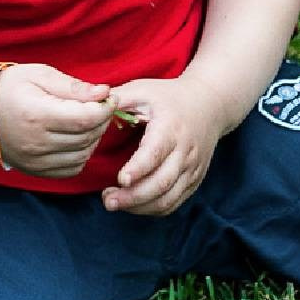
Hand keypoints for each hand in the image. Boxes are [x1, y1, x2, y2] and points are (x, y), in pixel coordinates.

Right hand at [0, 64, 113, 178]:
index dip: (105, 108)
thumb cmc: (9, 87)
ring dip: (94, 138)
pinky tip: (77, 139)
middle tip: (100, 106)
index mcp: (38, 115)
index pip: (86, 118)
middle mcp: (37, 143)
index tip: (108, 97)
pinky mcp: (34, 170)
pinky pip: (70, 169)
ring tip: (87, 121)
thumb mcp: (40, 75)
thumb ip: (73, 87)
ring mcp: (35, 160)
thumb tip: (104, 93)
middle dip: (102, 120)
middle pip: (87, 137)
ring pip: (82, 155)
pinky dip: (81, 155)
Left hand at [102, 79, 225, 215]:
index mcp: (171, 126)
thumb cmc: (169, 98)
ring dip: (140, 207)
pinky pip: (174, 203)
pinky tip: (133, 204)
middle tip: (107, 200)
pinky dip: (152, 209)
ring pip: (168, 198)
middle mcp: (185, 151)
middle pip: (162, 182)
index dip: (138, 168)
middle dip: (133, 197)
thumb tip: (90, 108)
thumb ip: (117, 99)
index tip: (120, 180)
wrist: (210, 105)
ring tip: (114, 203)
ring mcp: (192, 168)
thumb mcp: (143, 90)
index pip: (156, 152)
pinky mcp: (194, 180)